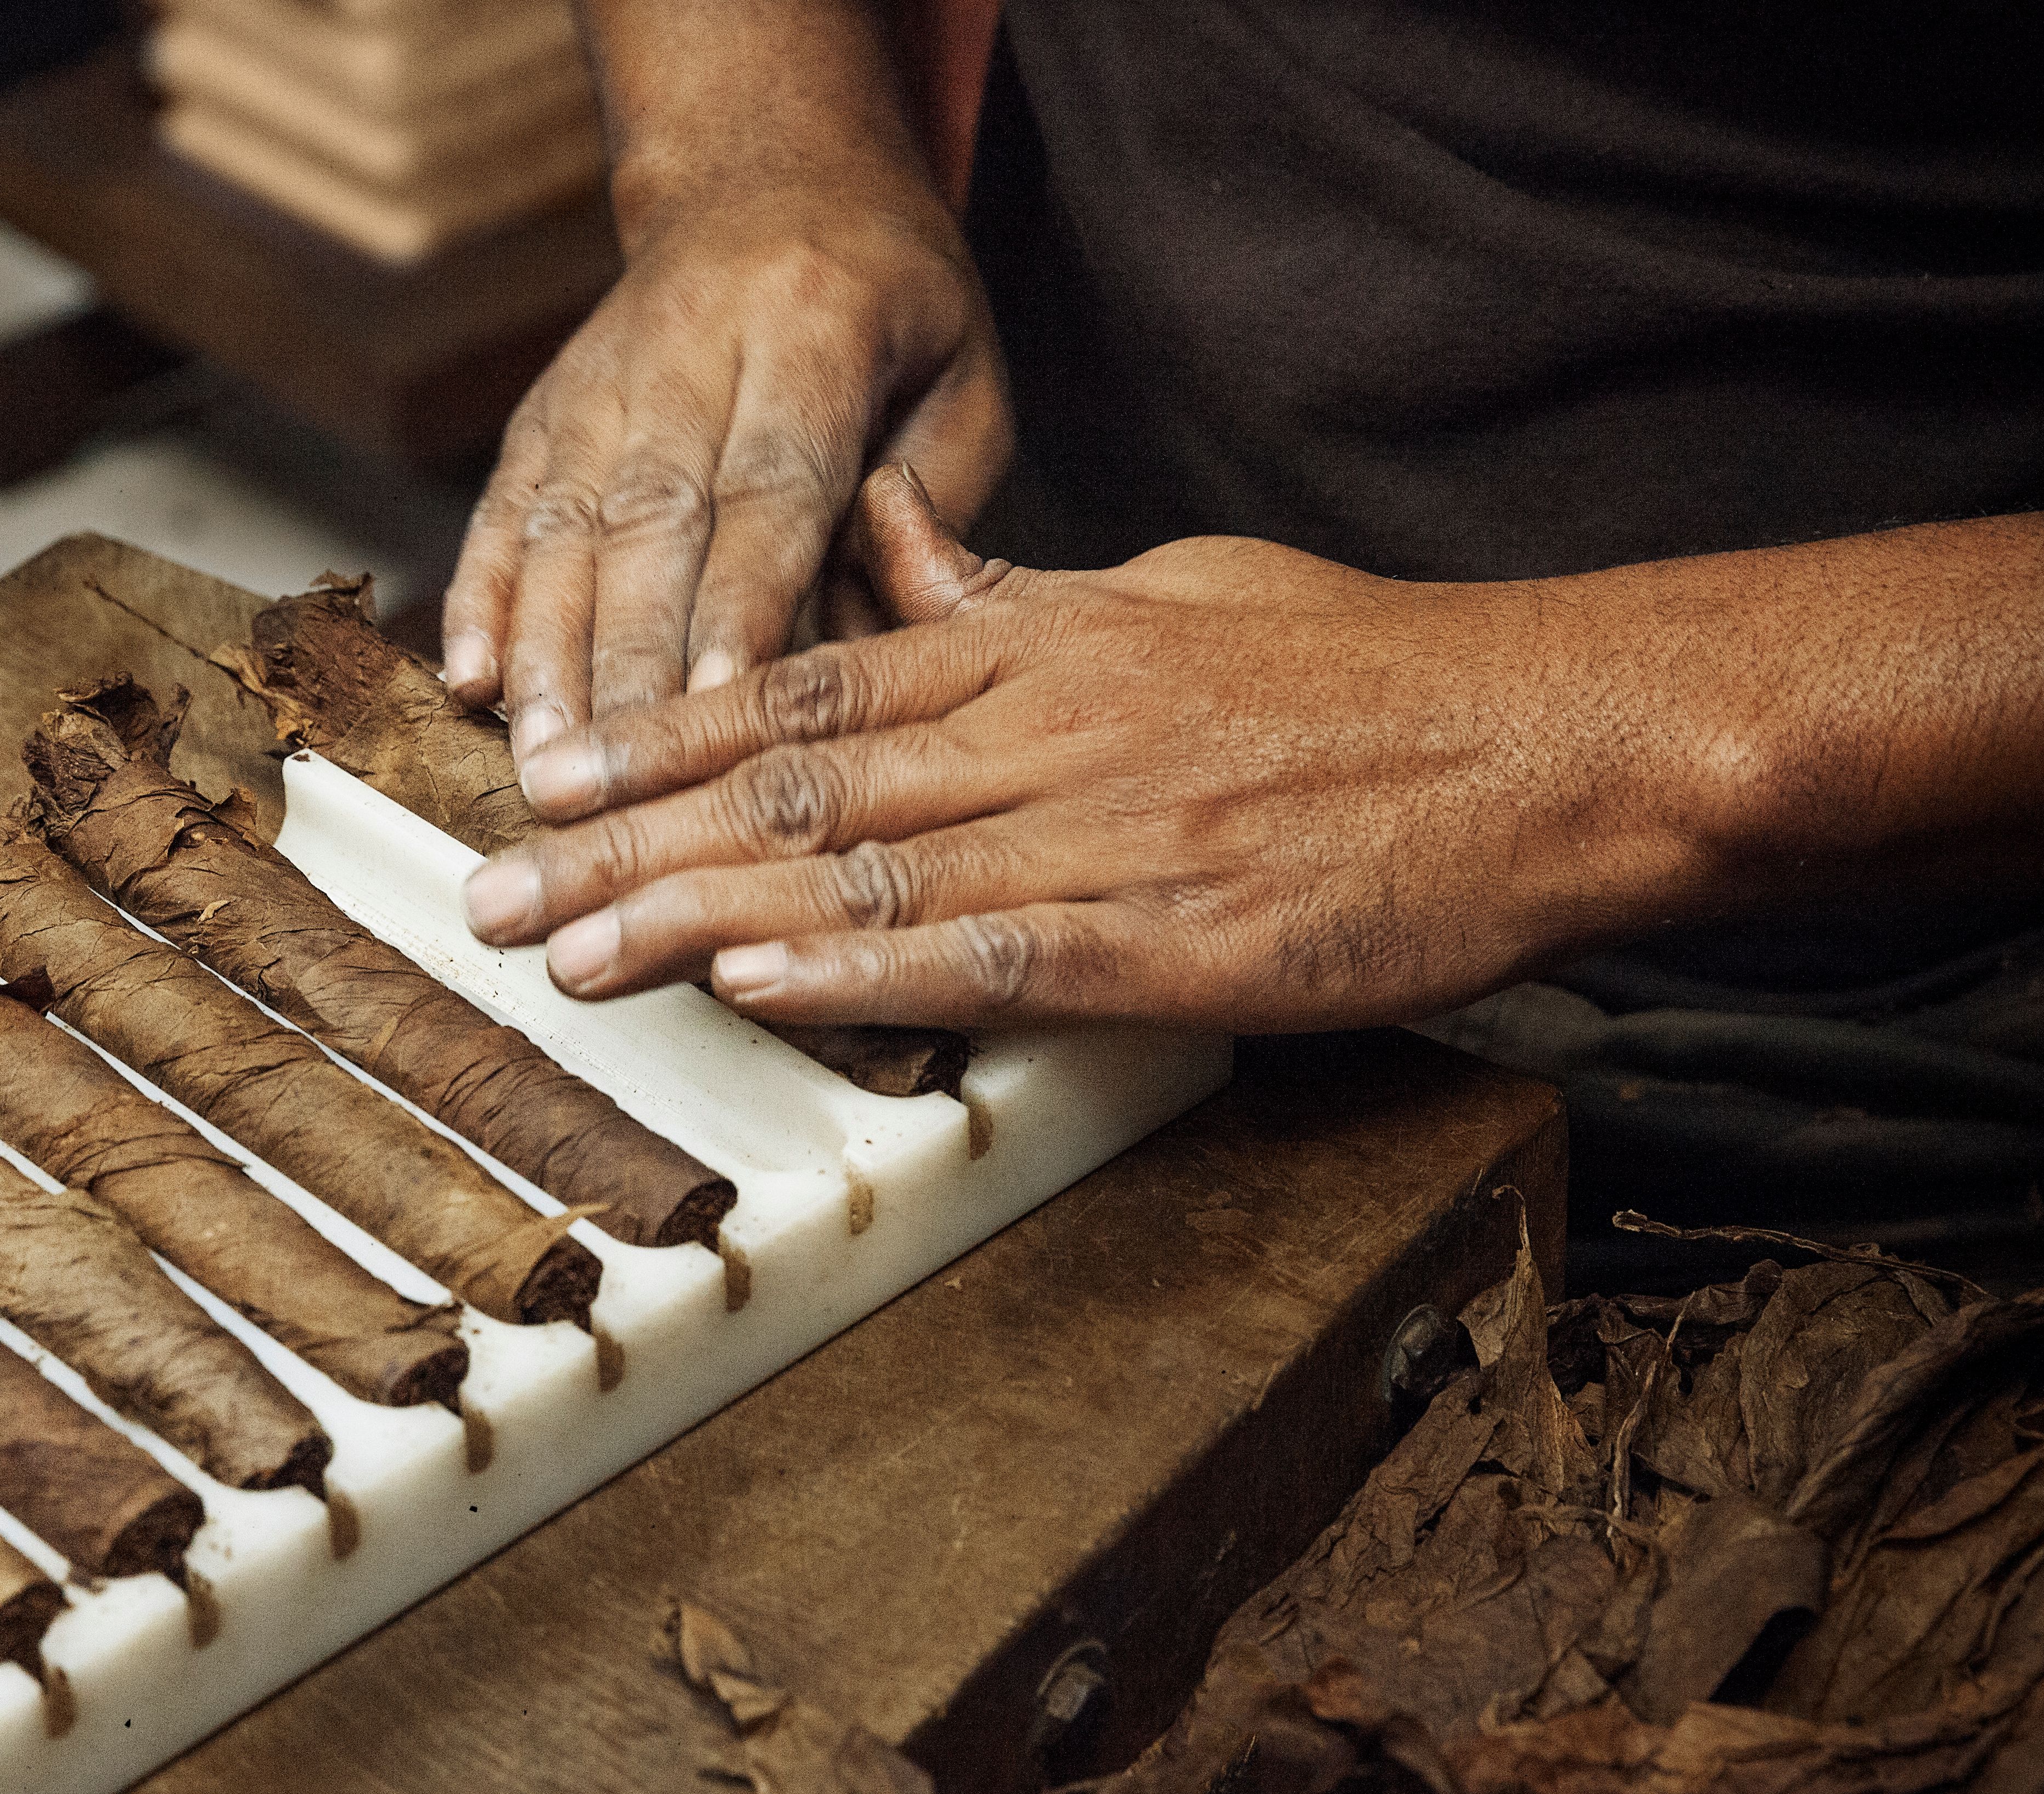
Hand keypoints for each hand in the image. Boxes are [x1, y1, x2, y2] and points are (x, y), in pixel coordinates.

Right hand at [441, 173, 1007, 756]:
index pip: (771, 485)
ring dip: (546, 652)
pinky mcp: (547, 405)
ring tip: (543, 764)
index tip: (718, 712)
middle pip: (650, 519)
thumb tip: (849, 655)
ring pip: (564, 523)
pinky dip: (480, 595)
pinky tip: (467, 679)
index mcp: (816, 323)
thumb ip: (919, 514)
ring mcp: (602, 374)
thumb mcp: (963, 381)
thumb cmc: (893, 305)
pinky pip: (504, 505)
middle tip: (615, 781)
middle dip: (627, 660)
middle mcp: (690, 341)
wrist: (772, 170)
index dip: (740, 603)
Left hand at [458, 468, 1748, 1031]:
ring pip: (858, 870)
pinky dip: (865, 970)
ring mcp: (1104, 833)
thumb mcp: (1171, 587)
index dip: (658, 736)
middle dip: (624, 844)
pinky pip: (991, 952)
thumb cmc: (1364, 666)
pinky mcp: (1176, 937)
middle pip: (791, 783)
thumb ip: (1020, 592)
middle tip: (493, 897)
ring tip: (569, 957)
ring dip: (695, 916)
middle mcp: (1042, 731)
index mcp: (1039, 648)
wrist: (1550, 742)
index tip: (544, 777)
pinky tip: (756, 985)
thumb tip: (904, 558)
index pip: (803, 686)